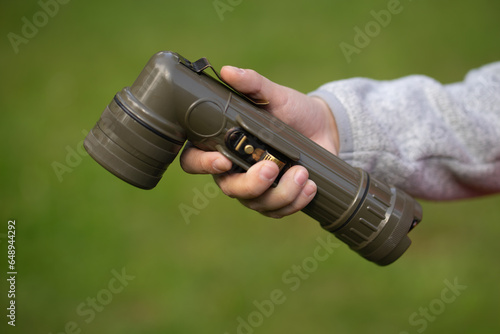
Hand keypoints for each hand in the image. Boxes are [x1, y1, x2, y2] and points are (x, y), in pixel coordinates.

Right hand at [179, 66, 338, 217]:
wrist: (322, 127)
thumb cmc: (291, 110)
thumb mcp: (273, 94)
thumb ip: (251, 84)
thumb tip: (227, 71)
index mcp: (223, 144)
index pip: (194, 161)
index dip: (202, 165)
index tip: (222, 160)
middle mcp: (234, 169)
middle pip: (229, 189)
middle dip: (250, 184)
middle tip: (272, 169)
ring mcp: (256, 188)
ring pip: (256, 204)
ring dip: (281, 193)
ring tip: (303, 174)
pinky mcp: (277, 199)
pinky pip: (278, 211)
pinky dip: (295, 202)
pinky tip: (311, 186)